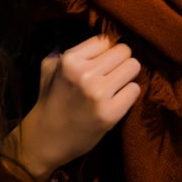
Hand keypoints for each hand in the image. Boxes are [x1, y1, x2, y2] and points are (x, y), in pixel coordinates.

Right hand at [2, 34, 141, 181]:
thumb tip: (92, 40)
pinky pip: (135, 90)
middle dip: (120, 61)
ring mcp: (98, 94)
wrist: (46, 141)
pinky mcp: (110, 113)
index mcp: (70, 60)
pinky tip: (117, 100)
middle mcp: (85, 74)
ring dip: (126, 76)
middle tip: (111, 74)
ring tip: (115, 86)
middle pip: (124, 51)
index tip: (101, 62)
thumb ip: (66, 50)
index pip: (105, 40)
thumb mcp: (49, 68)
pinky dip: (128, 94)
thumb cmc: (50, 102)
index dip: (105, 51)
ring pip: (133, 67)